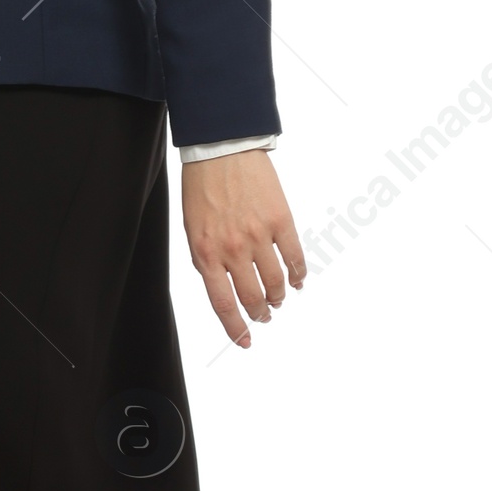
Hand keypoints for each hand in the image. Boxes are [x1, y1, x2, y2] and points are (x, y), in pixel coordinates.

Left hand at [180, 150, 304, 347]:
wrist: (221, 149)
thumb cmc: (202, 187)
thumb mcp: (193, 229)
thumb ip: (206, 259)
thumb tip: (223, 285)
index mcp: (205, 254)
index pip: (223, 304)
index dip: (236, 328)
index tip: (245, 342)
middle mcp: (232, 250)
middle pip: (252, 297)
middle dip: (260, 312)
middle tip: (265, 316)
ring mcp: (258, 236)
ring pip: (275, 282)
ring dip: (278, 296)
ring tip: (278, 299)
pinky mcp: (281, 221)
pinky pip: (294, 257)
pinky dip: (298, 274)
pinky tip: (298, 281)